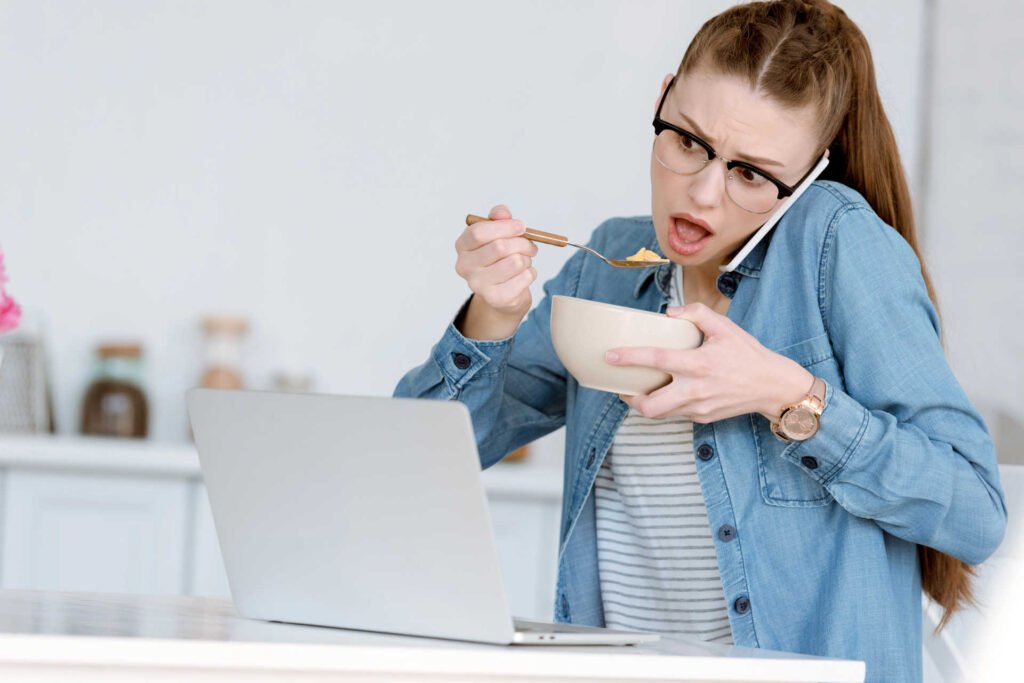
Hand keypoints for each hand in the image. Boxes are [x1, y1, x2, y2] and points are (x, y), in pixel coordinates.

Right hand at [454, 204, 538, 317]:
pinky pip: (524, 278)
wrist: (502, 292)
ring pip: (515, 262)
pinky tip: (523, 275)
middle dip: (522, 243)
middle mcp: (465, 266)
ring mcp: (478, 285)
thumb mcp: (497, 233)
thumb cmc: (499, 258)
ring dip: (527, 259)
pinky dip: (530, 273)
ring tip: (524, 260)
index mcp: (462, 246)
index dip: (504, 227)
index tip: (521, 226)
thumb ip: (499, 218)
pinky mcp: (496, 298)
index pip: (478, 232)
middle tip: (530, 246)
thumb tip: (502, 213)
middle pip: (499, 247)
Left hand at [605, 303, 813, 422]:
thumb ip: (696, 313)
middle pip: (650, 406)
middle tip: (621, 386)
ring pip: (659, 415)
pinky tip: (663, 393)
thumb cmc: (748, 354)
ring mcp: (699, 408)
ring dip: (643, 404)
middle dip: (629, 398)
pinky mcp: (702, 418)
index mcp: (700, 364)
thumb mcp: (725, 326)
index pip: (657, 360)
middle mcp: (696, 390)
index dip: (630, 358)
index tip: (610, 356)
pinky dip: (663, 406)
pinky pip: (674, 415)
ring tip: (636, 390)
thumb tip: (669, 313)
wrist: (772, 386)